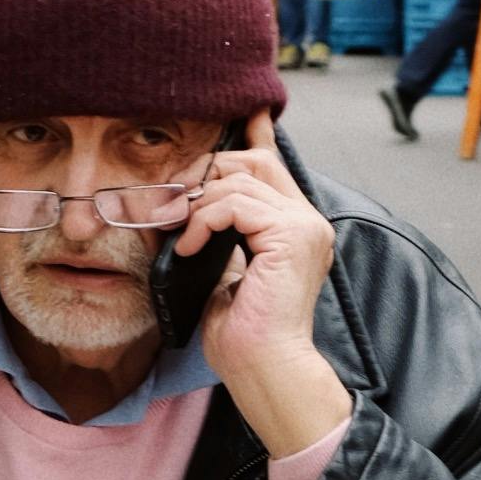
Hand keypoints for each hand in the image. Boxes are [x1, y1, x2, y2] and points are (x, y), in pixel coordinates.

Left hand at [175, 112, 348, 461]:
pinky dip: (203, 220)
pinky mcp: (290, 236)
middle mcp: (308, 222)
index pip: (273, 164)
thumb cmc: (242, 336)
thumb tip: (184, 206)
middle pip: (256, 160)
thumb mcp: (223, 273)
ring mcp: (304, 227)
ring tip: (177, 232)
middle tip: (172, 199)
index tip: (242, 111)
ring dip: (197, 203)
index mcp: (296, 229)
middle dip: (208, 170)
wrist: (264, 368)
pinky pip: (235, 202)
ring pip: (241, 178)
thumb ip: (219, 236)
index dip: (253, 135)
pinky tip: (189, 247)